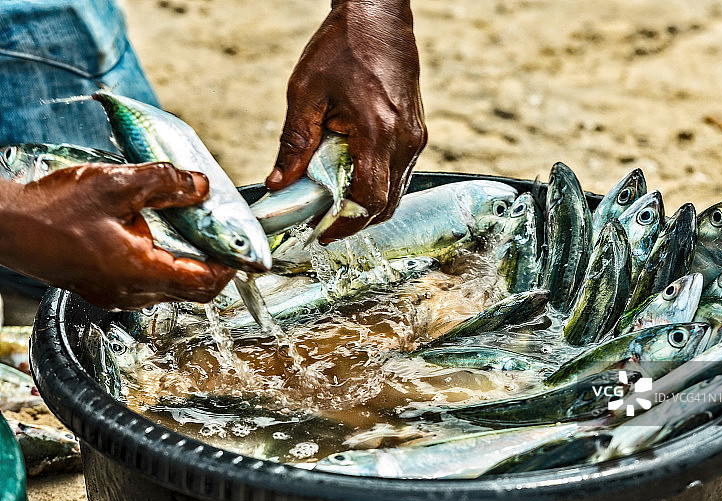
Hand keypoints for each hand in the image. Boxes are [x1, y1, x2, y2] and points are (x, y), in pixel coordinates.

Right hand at [0, 163, 235, 308]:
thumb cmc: (52, 209)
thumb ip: (166, 183)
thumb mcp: (116, 185)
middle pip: (192, 291)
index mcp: (140, 272)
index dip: (231, 267)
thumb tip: (201, 186)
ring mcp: (116, 294)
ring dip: (190, 266)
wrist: (6, 226)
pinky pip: (148, 285)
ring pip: (170, 289)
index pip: (204, 282)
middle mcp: (131, 292)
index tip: (245, 250)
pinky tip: (162, 238)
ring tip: (199, 234)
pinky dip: (166, 266)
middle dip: (215, 267)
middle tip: (226, 240)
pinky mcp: (104, 288)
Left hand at [266, 0, 426, 242]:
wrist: (379, 17)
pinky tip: (353, 176)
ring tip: (335, 202)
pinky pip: (400, 174)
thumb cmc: (343, 47)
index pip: (369, 198)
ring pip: (396, 192)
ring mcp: (416, 138)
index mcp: (378, 132)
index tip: (323, 232)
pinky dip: (377, 184)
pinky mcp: (417, 133)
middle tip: (325, 224)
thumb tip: (278, 183)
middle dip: (355, 219)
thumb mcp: (306, 94)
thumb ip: (293, 143)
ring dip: (367, 203)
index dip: (346, 223)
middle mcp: (405, 140)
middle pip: (386, 204)